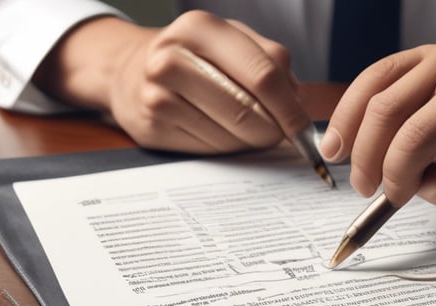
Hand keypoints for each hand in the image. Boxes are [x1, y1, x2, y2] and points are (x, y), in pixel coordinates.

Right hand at [34, 11, 309, 153]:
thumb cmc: (196, 58)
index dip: (290, 108)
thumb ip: (270, 64)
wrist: (131, 70)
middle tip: (281, 136)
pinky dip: (227, 147)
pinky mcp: (152, 125)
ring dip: (251, 140)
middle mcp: (173, 56)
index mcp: (202, 27)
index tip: (304, 129)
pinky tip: (222, 133)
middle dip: (273, 129)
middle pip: (247, 108)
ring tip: (250, 131)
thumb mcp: (232, 43)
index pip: (263, 74)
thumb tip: (298, 106)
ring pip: (230, 133)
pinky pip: (210, 148)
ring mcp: (157, 92)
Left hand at [321, 39, 435, 205]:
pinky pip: (423, 133)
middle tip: (366, 188)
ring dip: (390, 168)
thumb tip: (362, 172)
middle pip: (379, 105)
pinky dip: (412, 169)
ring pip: (397, 120)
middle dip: (364, 155)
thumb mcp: (429, 142)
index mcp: (418, 65)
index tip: (334, 152)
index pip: (370, 83)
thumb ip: (396, 145)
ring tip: (403, 192)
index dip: (344, 119)